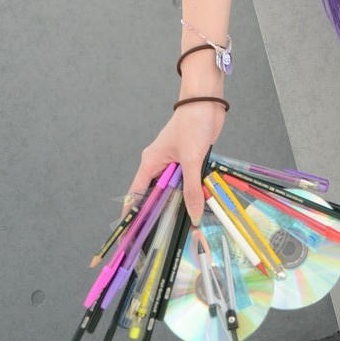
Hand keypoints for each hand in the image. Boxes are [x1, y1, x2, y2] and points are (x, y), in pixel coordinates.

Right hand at [122, 101, 226, 225]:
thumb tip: (194, 215)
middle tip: (163, 238)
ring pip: (174, 190)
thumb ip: (192, 188)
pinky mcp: (190, 160)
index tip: (131, 236)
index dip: (134, 215)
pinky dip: (192, 192)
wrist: (208, 102)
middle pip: (156, 195)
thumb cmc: (192, 124)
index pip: (137, 195)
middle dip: (160, 214)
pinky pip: (188, 182)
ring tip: (184, 226)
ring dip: (180, 203)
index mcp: (150, 163)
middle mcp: (159, 165)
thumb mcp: (191, 159)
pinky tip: (199, 205)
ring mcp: (175, 163)